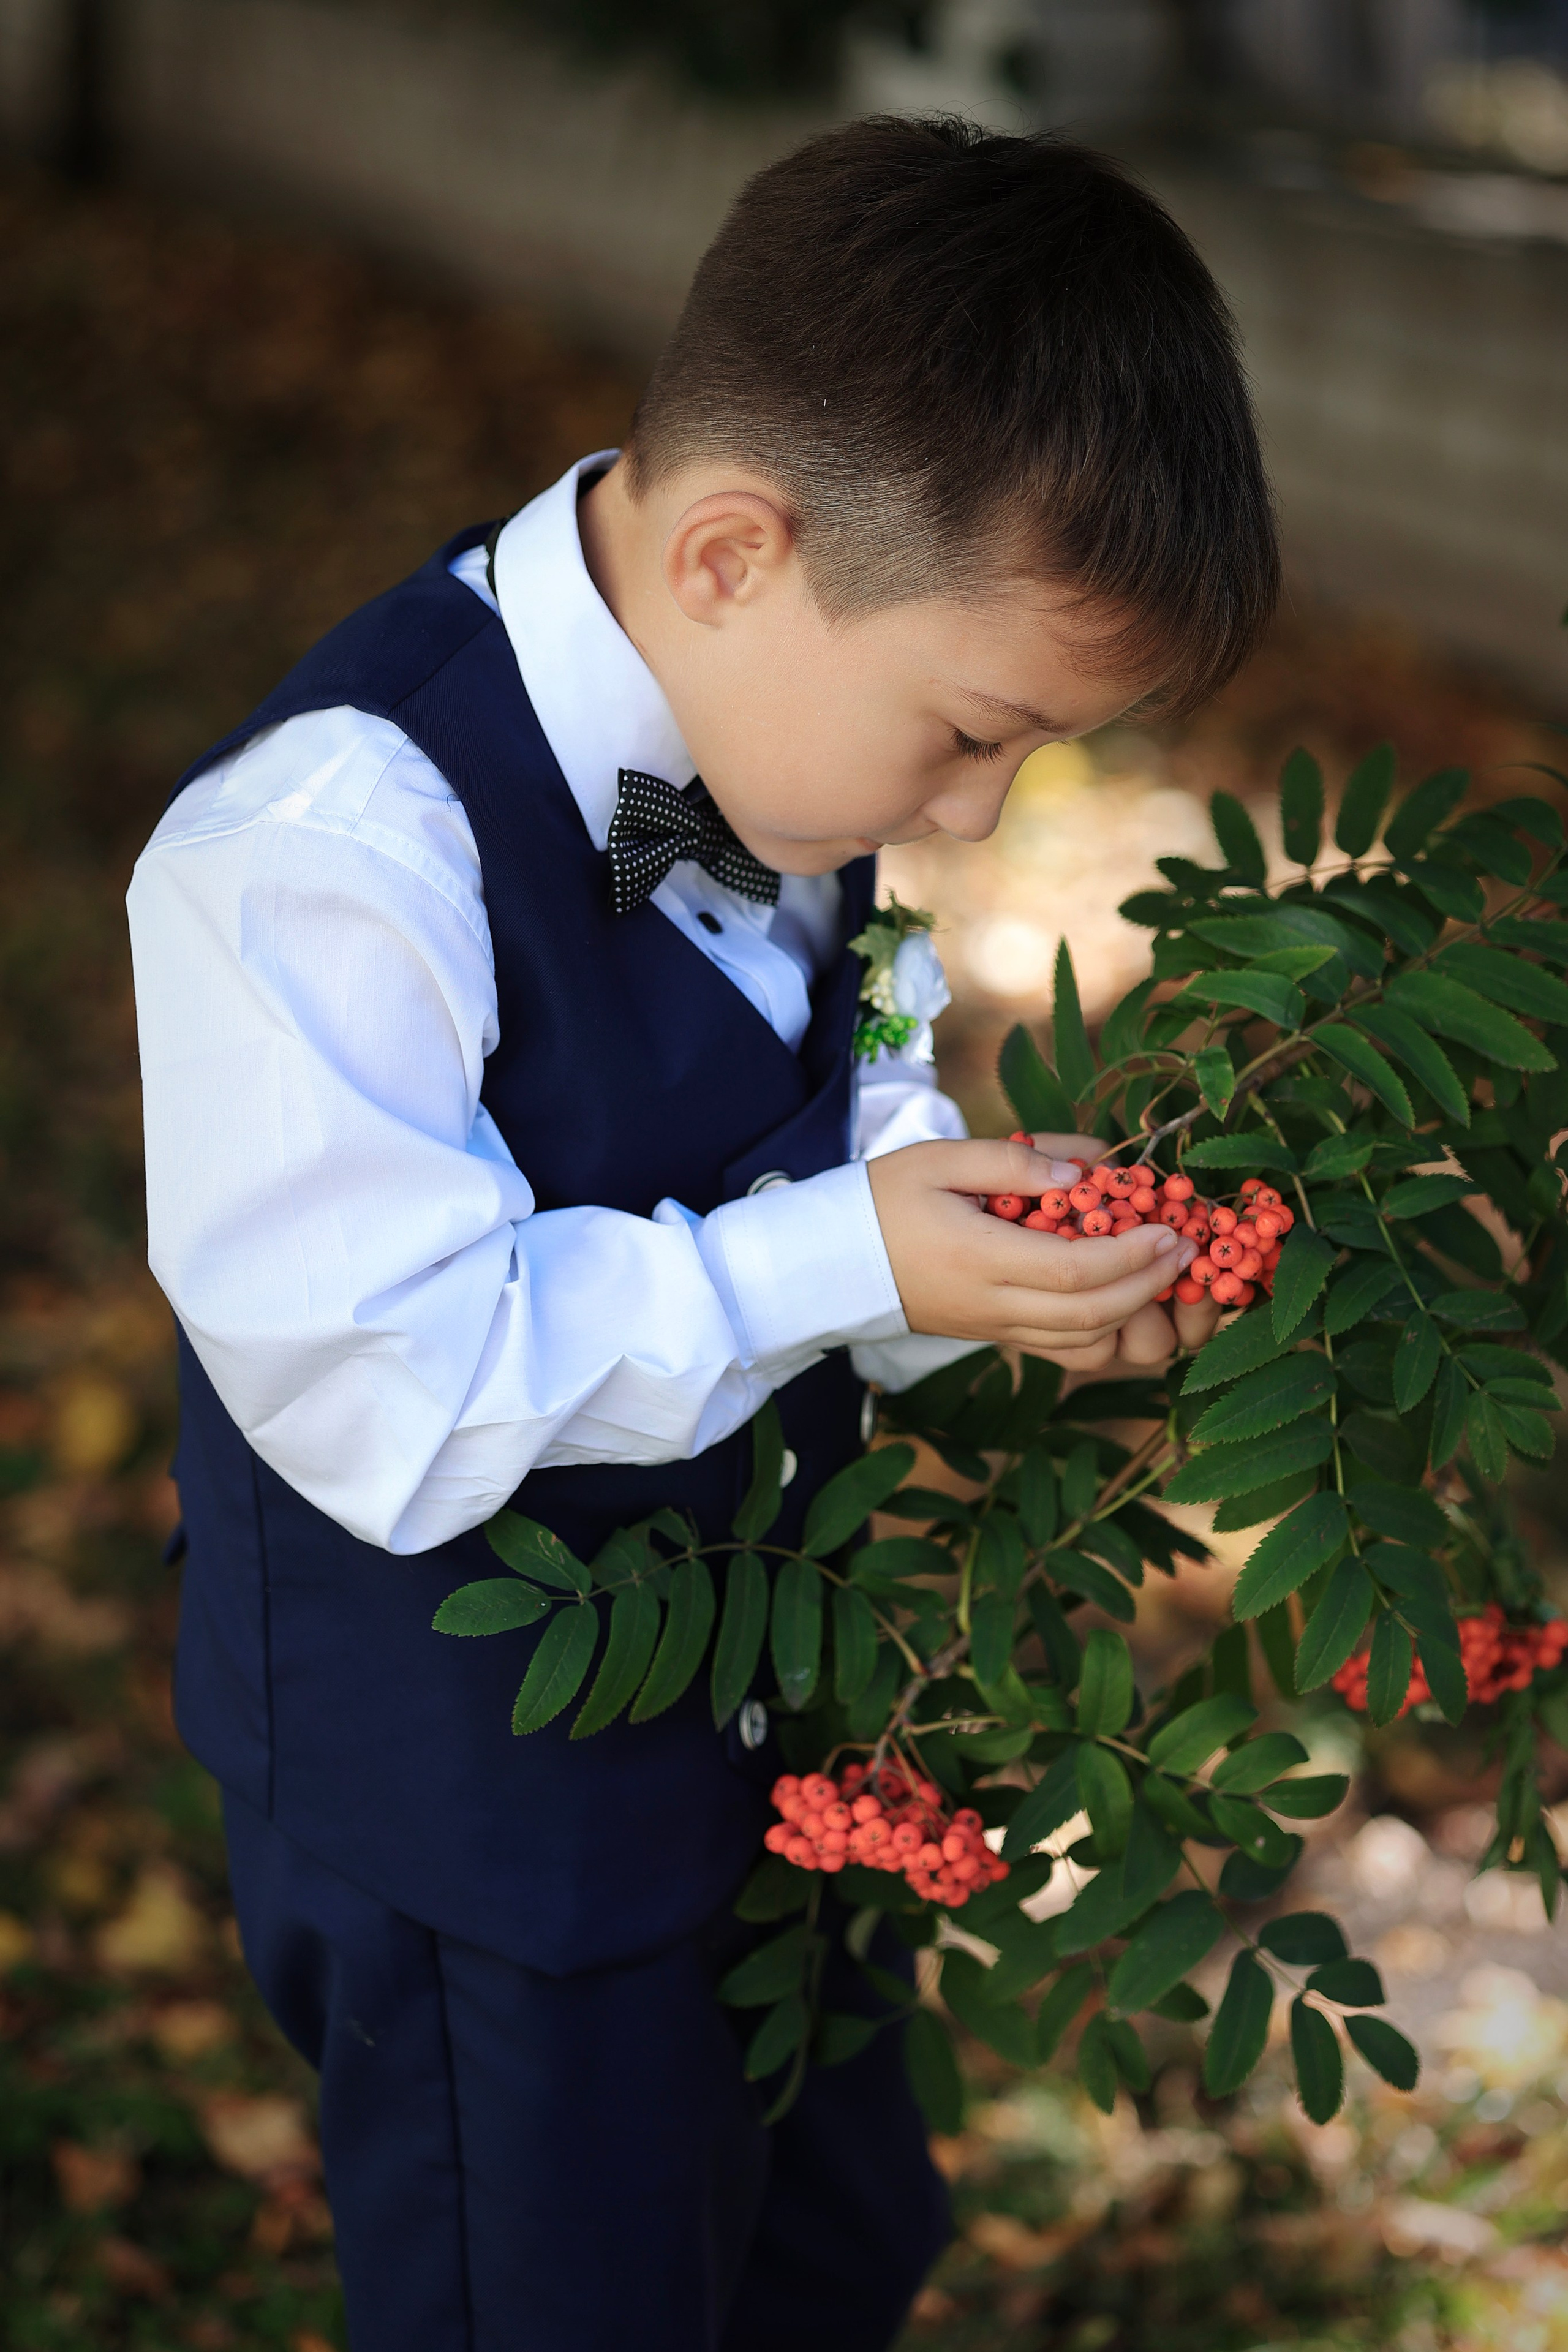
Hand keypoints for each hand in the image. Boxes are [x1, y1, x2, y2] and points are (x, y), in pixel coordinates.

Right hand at [867, 1134, 1216, 1371]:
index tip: (1168, 1228)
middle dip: (1149, 1285)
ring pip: (1083, 1344)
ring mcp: (994, 1329)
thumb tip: (1084, 1172)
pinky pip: (1062, 1349)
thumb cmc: (884, 1199)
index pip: (1075, 1271)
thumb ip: (1016, 1164)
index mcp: (979, 1259)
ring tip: (1158, 1271)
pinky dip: (1102, 1329)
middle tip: (1183, 1250)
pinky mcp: (994, 1338)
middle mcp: (992, 1306)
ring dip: (1131, 1313)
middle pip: (1091, 1315)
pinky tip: (1118, 1292)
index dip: (1132, 1255)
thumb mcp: (941, 1159)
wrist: (834, 1262)